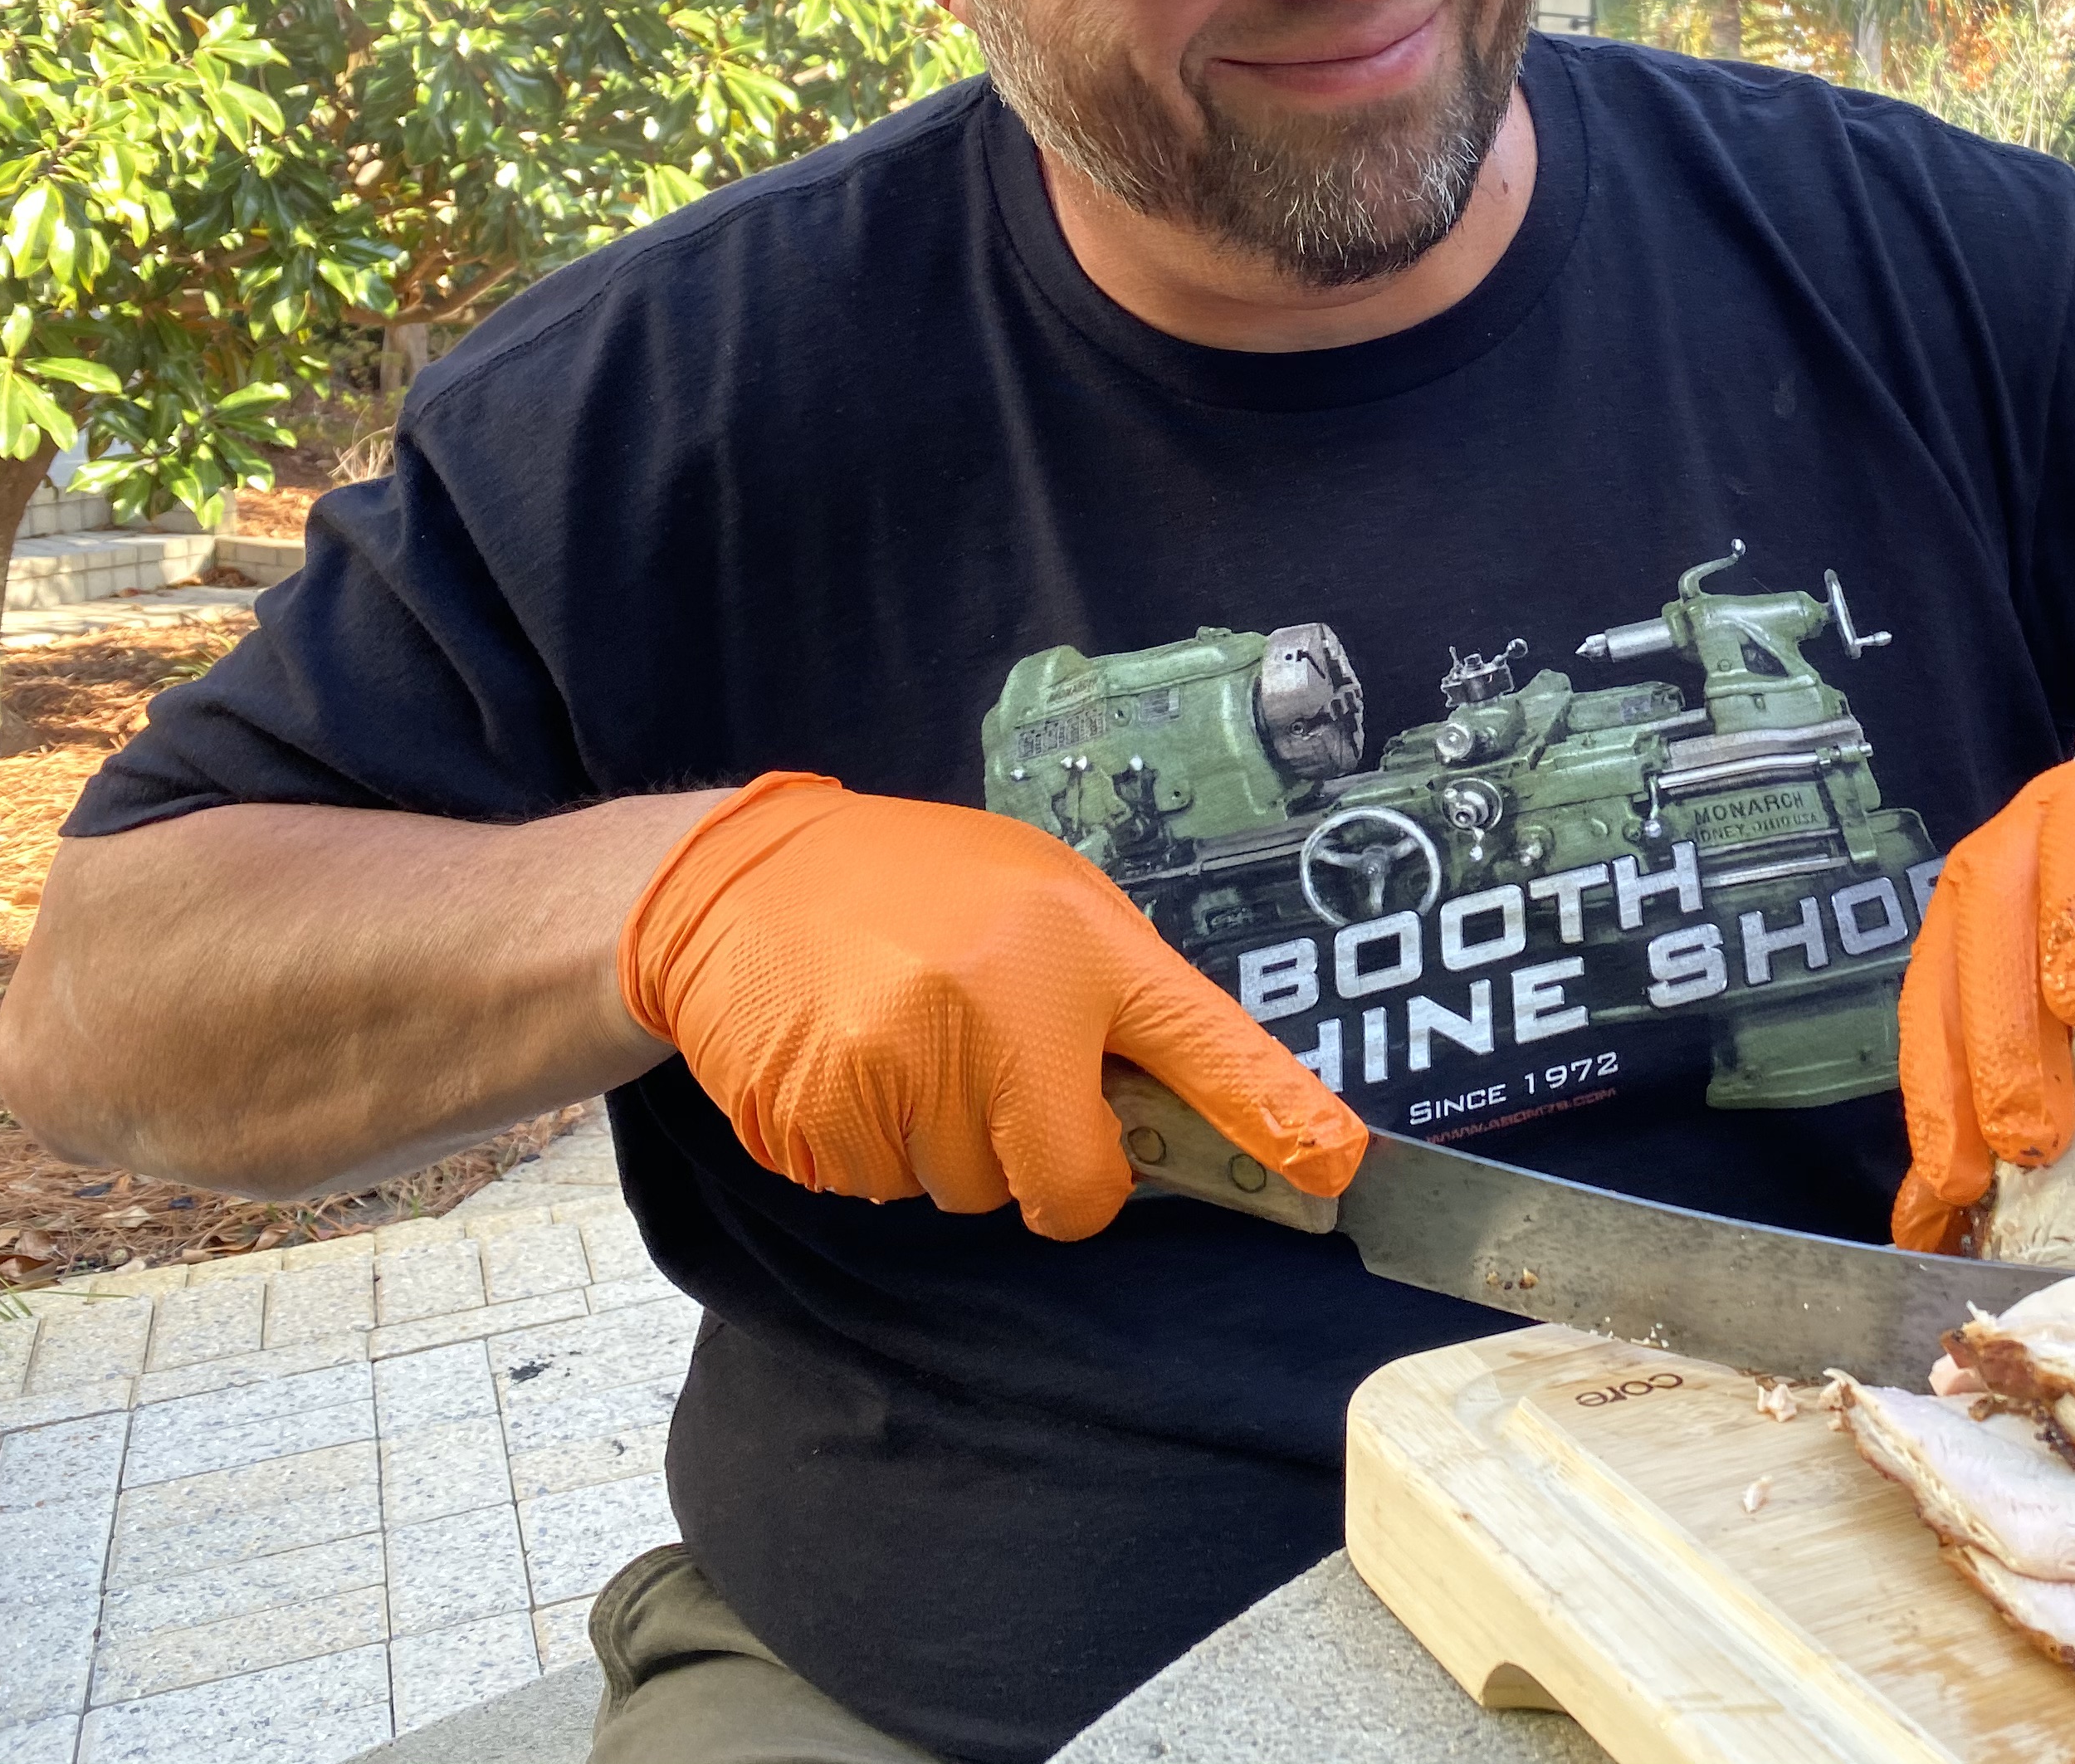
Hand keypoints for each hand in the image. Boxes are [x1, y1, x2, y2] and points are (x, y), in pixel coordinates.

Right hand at [619, 775, 1364, 1239]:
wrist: (738, 881)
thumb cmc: (917, 889)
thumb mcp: (1045, 900)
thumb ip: (1117, 999)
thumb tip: (1190, 1112)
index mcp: (1080, 943)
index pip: (1205, 1046)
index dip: (1276, 1117)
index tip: (1336, 1168)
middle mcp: (1006, 1003)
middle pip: (1075, 1184)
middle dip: (1053, 1168)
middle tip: (1005, 1084)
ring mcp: (911, 1063)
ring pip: (972, 1194)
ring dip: (952, 1149)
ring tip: (909, 1045)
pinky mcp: (828, 1112)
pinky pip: (885, 1191)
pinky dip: (877, 1150)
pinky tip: (854, 1064)